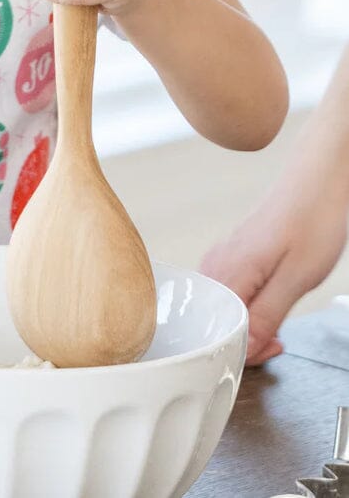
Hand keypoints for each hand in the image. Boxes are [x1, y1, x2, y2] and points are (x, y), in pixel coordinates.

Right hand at [201, 191, 348, 364]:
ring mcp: (220, 259)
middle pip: (216, 321)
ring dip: (249, 323)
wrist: (316, 183)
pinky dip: (248, 305)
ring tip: (278, 318)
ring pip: (223, 308)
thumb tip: (245, 348)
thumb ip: (266, 315)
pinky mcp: (230, 256)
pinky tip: (268, 301)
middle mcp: (215, 265)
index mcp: (227, 272)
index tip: (274, 347)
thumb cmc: (311, 221)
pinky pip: (230, 293)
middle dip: (247, 339)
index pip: (218, 330)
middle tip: (280, 338)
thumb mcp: (297, 279)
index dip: (246, 349)